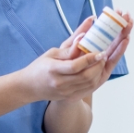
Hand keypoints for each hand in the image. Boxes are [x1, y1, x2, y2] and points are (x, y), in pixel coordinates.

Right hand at [18, 12, 133, 101]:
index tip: (100, 51)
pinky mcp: (69, 97)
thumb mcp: (51, 53)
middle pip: (85, 76)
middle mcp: (60, 83)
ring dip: (98, 72)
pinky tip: (97, 71)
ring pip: (89, 84)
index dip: (89, 59)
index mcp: (53, 70)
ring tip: (102, 61)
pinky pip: (87, 89)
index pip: (75, 66)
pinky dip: (94, 79)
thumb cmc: (39, 67)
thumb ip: (69, 47)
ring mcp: (65, 92)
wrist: (29, 87)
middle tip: (104, 54)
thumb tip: (83, 35)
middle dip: (98, 65)